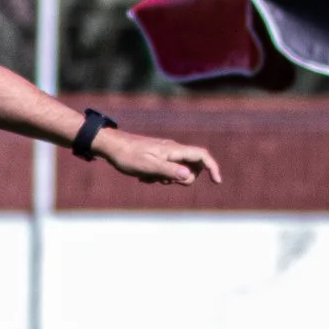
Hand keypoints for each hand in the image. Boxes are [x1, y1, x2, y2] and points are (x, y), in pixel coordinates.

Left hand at [95, 129, 221, 185]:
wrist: (112, 146)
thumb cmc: (128, 156)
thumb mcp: (148, 167)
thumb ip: (169, 171)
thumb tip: (189, 176)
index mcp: (174, 150)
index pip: (201, 155)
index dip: (212, 168)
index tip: (217, 182)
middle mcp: (173, 149)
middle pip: (192, 166)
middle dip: (182, 179)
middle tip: (161, 180)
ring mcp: (166, 152)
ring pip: (179, 170)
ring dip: (168, 179)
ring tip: (148, 178)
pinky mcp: (159, 156)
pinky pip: (167, 170)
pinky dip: (160, 177)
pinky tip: (144, 177)